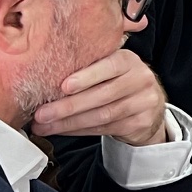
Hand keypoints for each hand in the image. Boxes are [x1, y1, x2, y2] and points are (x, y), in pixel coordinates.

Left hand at [31, 48, 169, 144]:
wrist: (149, 104)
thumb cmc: (119, 82)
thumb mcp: (111, 68)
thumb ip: (89, 66)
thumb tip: (46, 73)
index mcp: (128, 60)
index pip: (110, 66)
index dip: (87, 76)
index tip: (64, 86)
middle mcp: (140, 79)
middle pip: (103, 94)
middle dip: (68, 106)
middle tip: (42, 113)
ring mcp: (143, 102)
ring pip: (102, 115)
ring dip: (69, 122)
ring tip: (45, 126)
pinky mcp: (139, 122)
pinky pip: (104, 128)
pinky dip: (78, 131)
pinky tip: (62, 130)